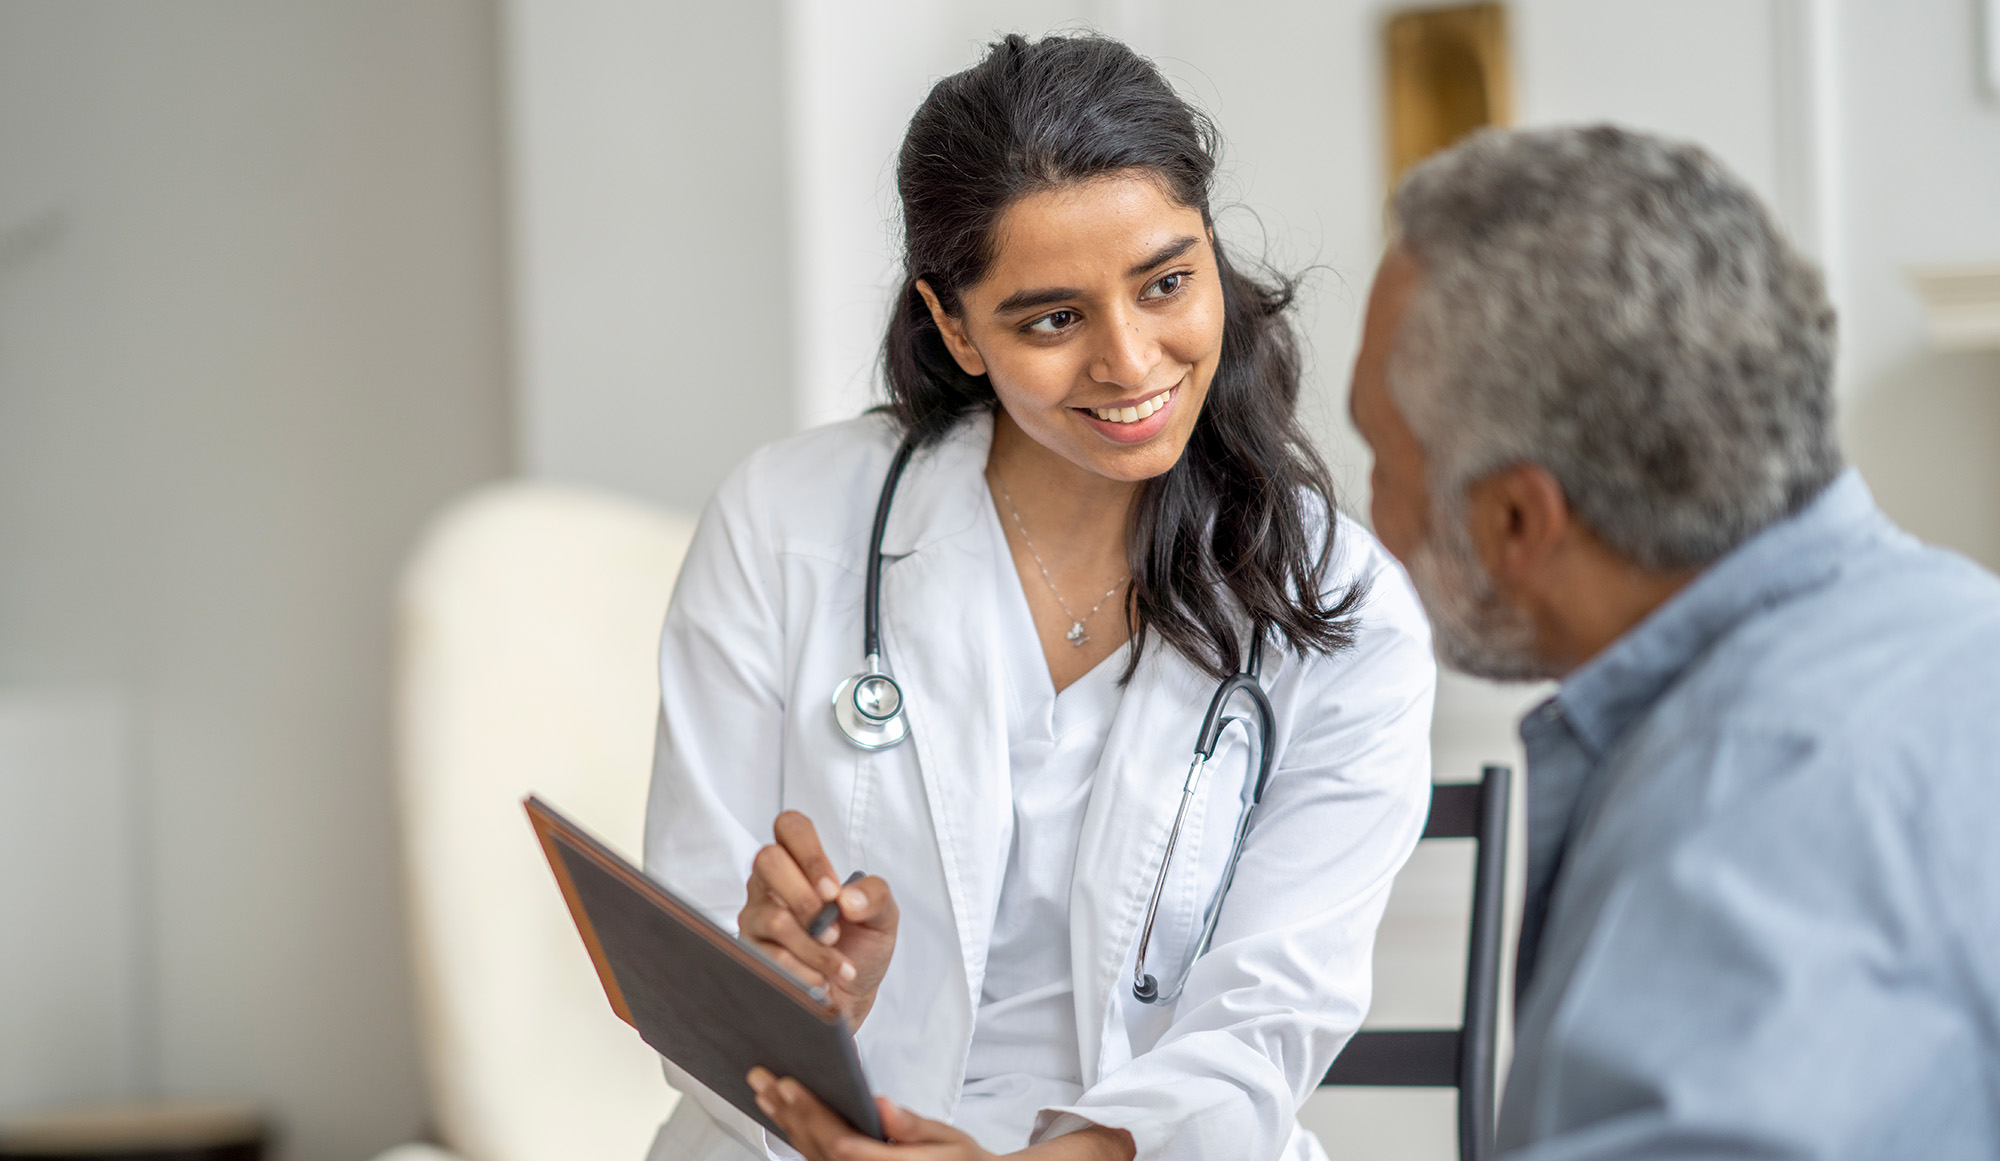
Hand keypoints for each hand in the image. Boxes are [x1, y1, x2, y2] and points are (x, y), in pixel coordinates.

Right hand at [737, 811, 897, 1027]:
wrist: (850, 999)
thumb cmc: (861, 949)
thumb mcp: (883, 918)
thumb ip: (875, 896)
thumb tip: (846, 898)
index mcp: (801, 865)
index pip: (790, 826)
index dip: (809, 852)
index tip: (832, 889)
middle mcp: (772, 885)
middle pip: (768, 860)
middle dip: (807, 899)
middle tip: (832, 928)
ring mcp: (757, 916)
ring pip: (775, 918)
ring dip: (815, 948)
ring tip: (838, 964)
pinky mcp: (751, 951)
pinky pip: (772, 957)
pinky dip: (807, 972)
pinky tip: (821, 980)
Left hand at [745, 1068, 1135, 1160]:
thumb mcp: (948, 1140)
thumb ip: (914, 1126)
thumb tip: (883, 1107)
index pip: (841, 1143)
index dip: (812, 1114)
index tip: (791, 1084)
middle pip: (818, 1148)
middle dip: (789, 1111)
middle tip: (764, 1078)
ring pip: (812, 1155)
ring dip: (785, 1122)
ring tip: (764, 1090)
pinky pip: (818, 1158)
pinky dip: (798, 1134)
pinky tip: (783, 1113)